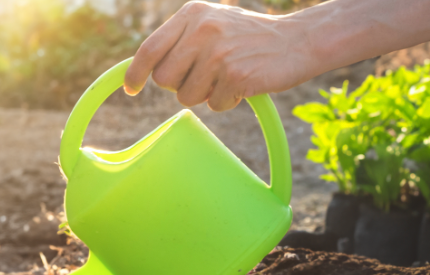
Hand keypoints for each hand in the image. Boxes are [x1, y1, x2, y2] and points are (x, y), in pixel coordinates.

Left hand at [124, 2, 311, 110]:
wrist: (299, 40)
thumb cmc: (247, 36)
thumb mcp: (211, 23)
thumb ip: (180, 40)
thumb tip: (142, 69)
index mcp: (192, 13)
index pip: (148, 49)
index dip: (135, 74)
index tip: (131, 89)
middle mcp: (203, 30)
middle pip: (164, 79)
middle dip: (179, 85)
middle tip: (203, 76)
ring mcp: (220, 53)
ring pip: (186, 97)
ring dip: (204, 95)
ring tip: (226, 77)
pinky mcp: (236, 75)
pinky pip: (214, 105)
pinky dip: (227, 101)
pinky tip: (243, 83)